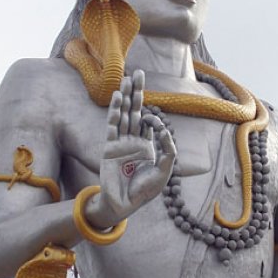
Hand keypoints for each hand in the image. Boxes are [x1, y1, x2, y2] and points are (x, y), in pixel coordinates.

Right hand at [88, 71, 175, 226]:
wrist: (124, 204)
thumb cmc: (144, 192)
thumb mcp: (164, 172)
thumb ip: (169, 152)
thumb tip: (165, 130)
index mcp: (146, 146)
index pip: (148, 123)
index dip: (153, 117)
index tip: (156, 122)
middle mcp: (132, 141)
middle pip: (134, 111)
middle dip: (137, 92)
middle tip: (139, 73)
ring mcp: (120, 142)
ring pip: (123, 114)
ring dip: (125, 96)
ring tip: (128, 77)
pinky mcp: (109, 146)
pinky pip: (112, 124)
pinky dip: (115, 110)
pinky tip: (118, 96)